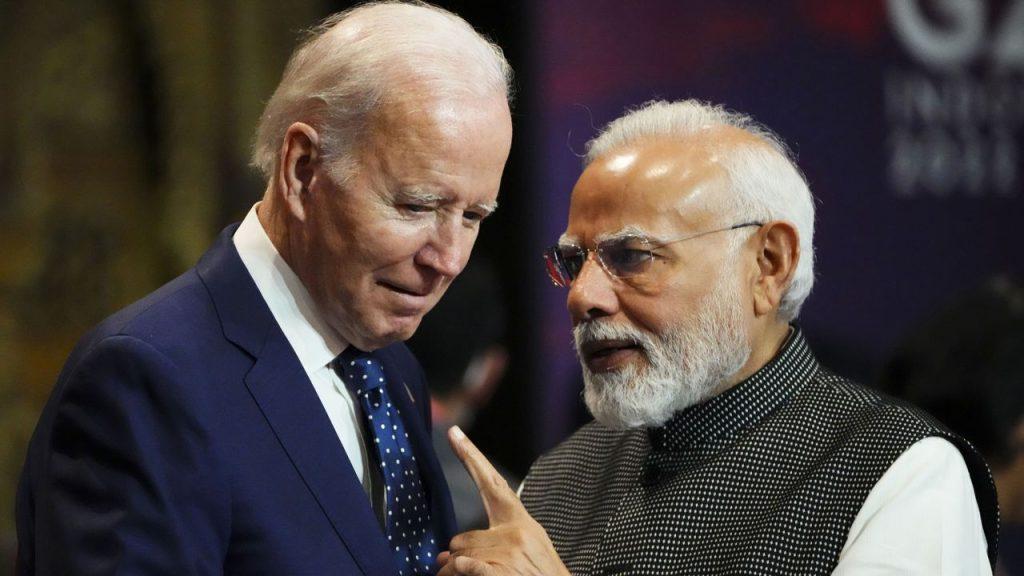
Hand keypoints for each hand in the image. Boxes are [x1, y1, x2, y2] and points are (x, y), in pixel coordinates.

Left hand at [437, 426, 569, 575]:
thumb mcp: (525, 551)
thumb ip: (490, 544)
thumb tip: (447, 552)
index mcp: (521, 521)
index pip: (491, 482)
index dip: (470, 456)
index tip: (453, 433)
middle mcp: (517, 532)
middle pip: (462, 537)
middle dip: (455, 557)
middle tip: (455, 569)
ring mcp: (511, 552)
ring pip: (459, 555)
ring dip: (453, 571)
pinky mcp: (502, 571)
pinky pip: (467, 566)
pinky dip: (460, 572)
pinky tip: (466, 574)